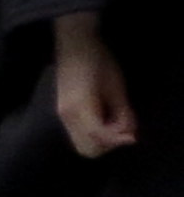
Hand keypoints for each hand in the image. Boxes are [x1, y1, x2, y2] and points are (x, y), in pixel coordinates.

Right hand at [56, 11, 139, 157]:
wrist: (75, 47)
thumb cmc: (99, 62)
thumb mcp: (117, 87)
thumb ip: (123, 113)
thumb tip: (129, 134)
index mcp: (80, 106)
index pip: (98, 135)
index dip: (117, 140)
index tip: (133, 137)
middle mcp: (67, 116)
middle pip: (87, 149)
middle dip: (108, 144)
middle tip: (121, 126)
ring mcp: (62, 116)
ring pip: (83, 145)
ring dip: (102, 141)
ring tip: (113, 120)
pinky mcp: (64, 114)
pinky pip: (80, 135)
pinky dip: (95, 134)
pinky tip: (104, 116)